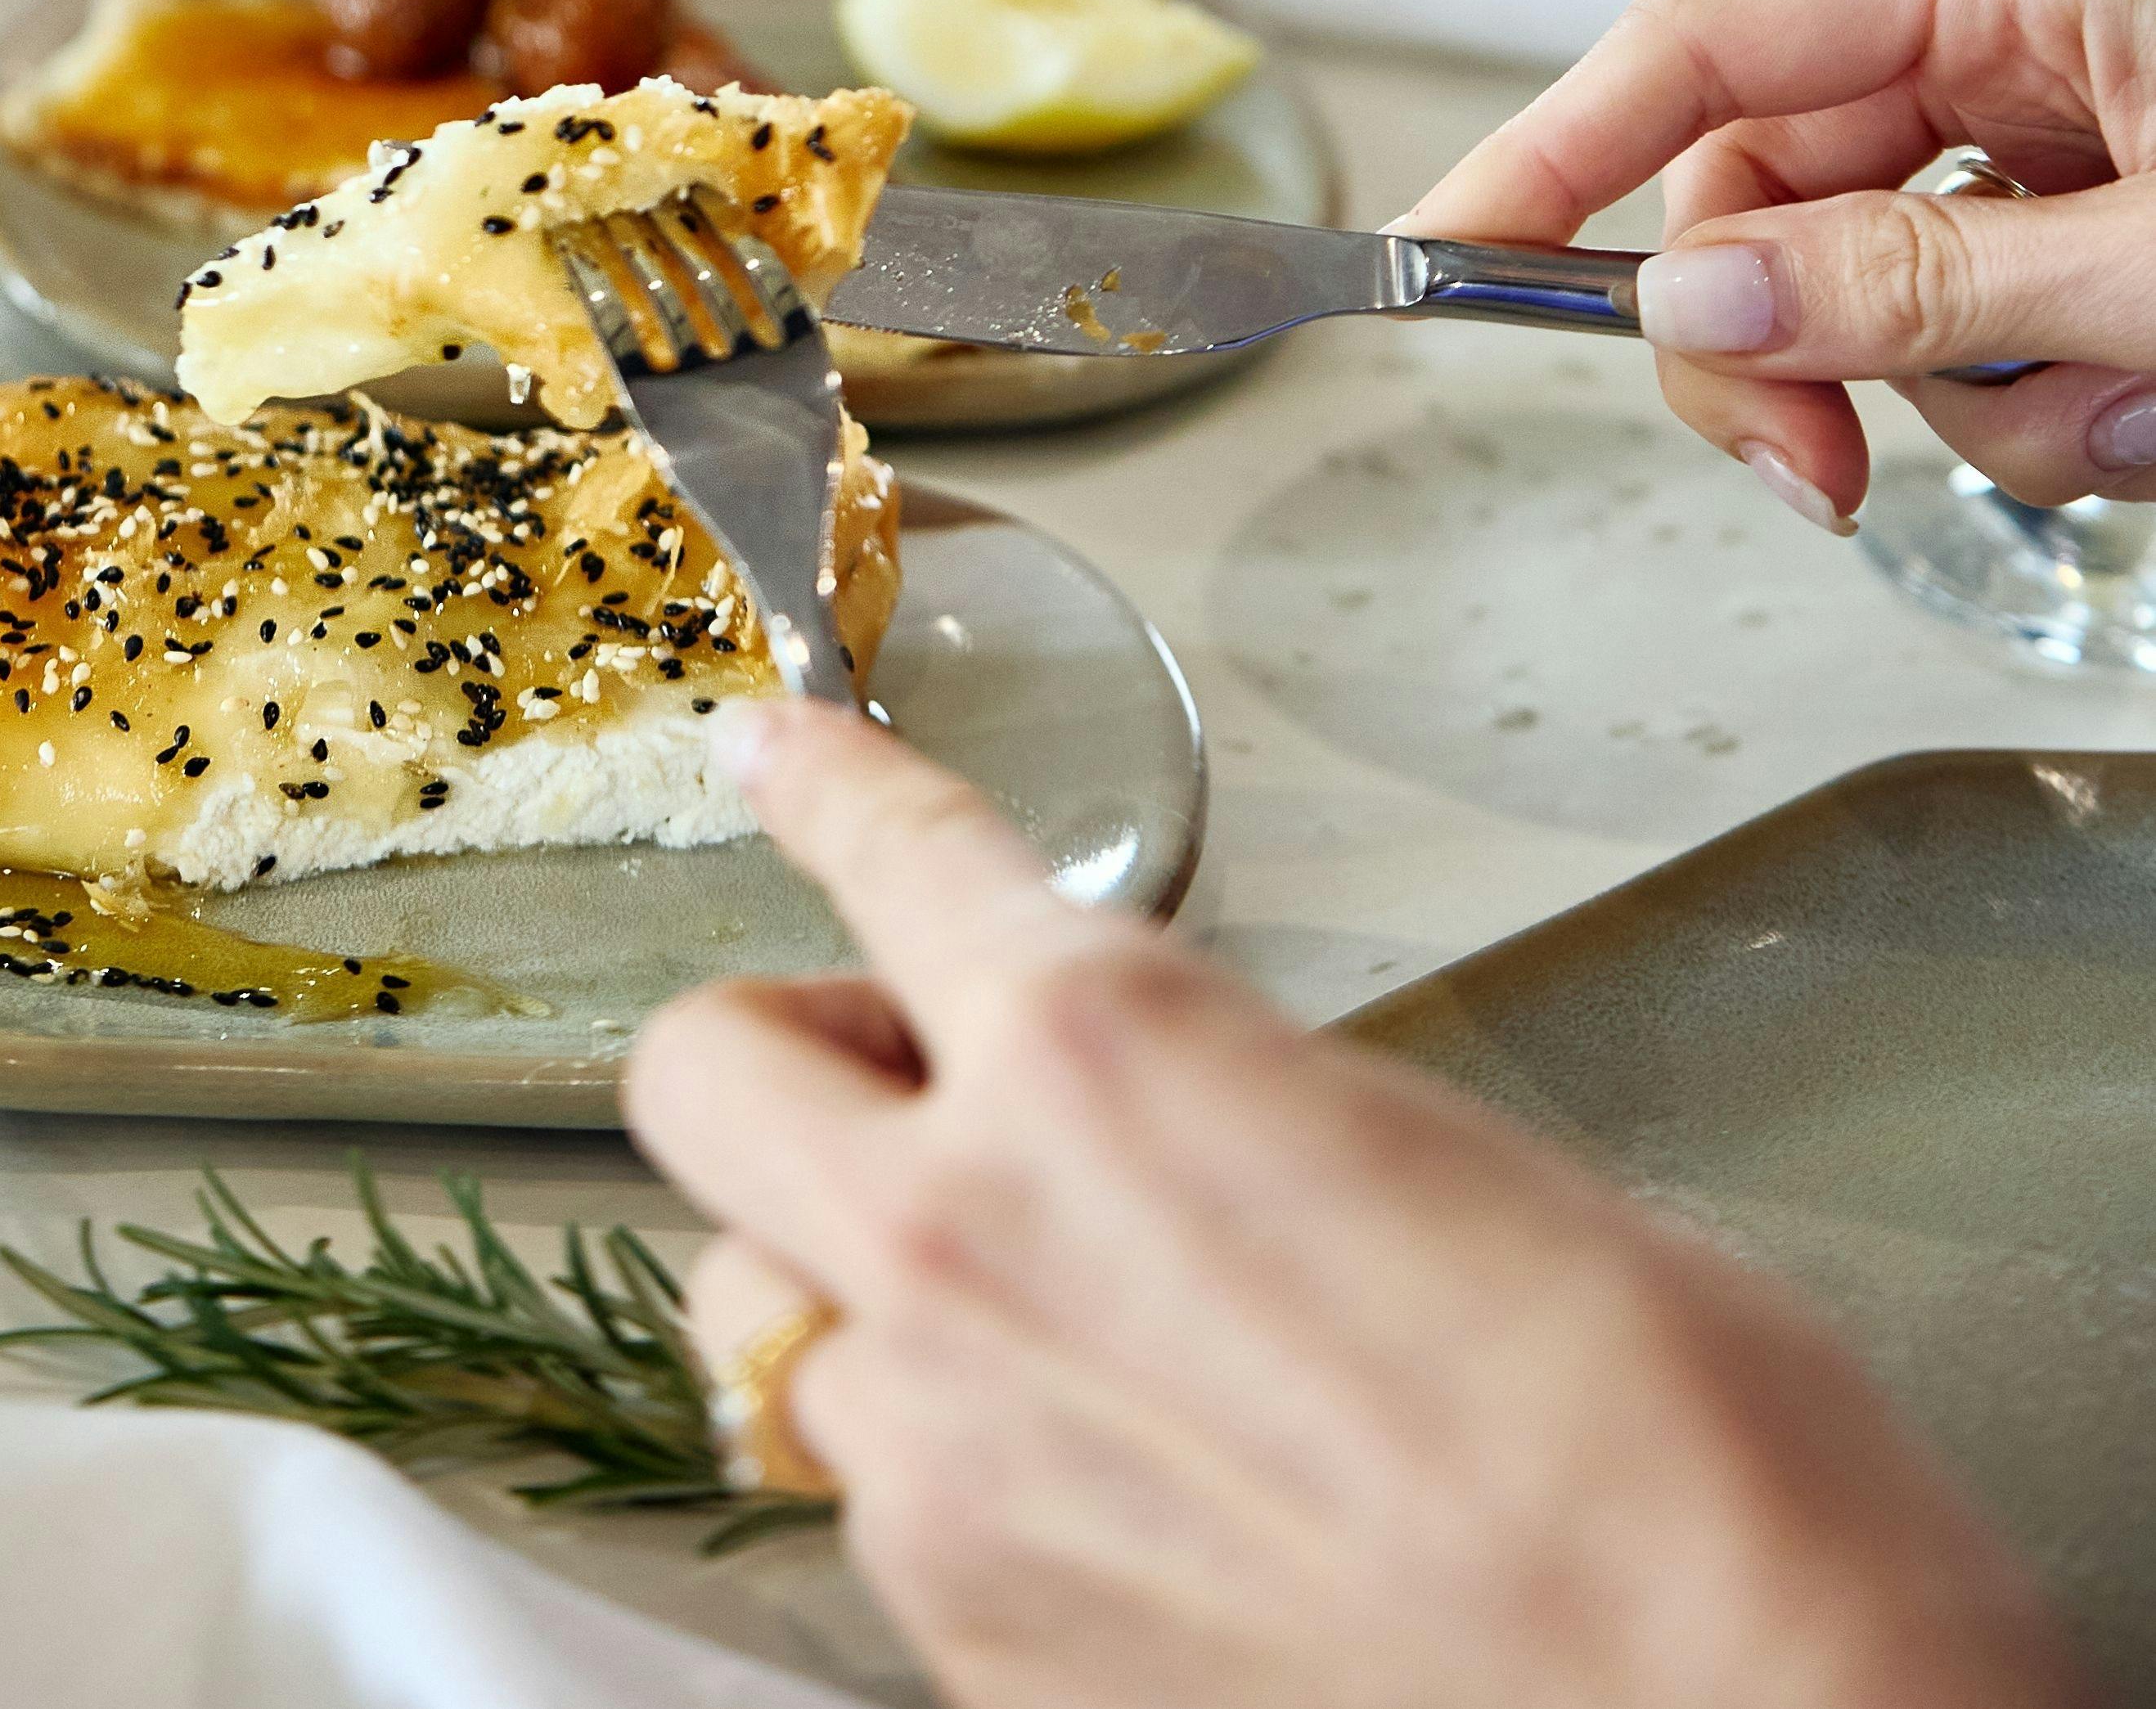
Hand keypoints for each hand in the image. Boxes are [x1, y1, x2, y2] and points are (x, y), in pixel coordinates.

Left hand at [628, 705, 2075, 1708]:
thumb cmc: (1670, 1440)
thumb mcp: (1430, 1158)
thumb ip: (1231, 1114)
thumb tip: (1192, 1140)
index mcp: (1099, 1057)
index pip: (887, 852)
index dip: (823, 783)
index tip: (779, 757)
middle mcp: (964, 1248)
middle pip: (706, 1079)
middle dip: (791, 1055)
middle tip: (922, 1083)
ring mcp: (945, 1476)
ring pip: (769, 1326)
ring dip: (864, 1292)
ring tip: (1039, 1322)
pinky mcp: (972, 1658)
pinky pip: (887, 1523)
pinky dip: (964, 1484)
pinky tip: (1129, 1503)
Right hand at [1410, 0, 2155, 528]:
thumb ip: (1925, 281)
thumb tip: (1697, 303)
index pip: (1708, 39)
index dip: (1557, 148)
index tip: (1447, 247)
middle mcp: (2015, 10)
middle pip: (1780, 184)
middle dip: (1801, 350)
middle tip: (1826, 480)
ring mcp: (2063, 104)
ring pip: (1885, 276)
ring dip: (1984, 399)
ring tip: (2139, 416)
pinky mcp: (2109, 193)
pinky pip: (1989, 314)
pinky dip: (2056, 398)